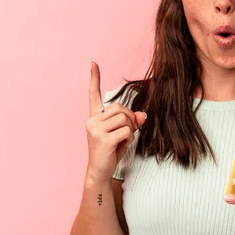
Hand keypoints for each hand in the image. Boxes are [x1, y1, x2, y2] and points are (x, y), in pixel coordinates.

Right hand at [85, 60, 146, 180]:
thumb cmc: (110, 152)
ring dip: (130, 130)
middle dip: (129, 119)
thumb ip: (131, 122)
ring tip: (121, 141)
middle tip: (125, 133)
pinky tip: (120, 147)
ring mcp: (95, 130)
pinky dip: (129, 139)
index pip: (93, 94)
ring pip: (125, 119)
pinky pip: (127, 131)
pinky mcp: (102, 139)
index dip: (94, 77)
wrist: (100, 172)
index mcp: (94, 117)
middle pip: (121, 108)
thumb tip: (143, 115)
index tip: (92, 62)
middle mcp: (92, 121)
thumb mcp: (122, 134)